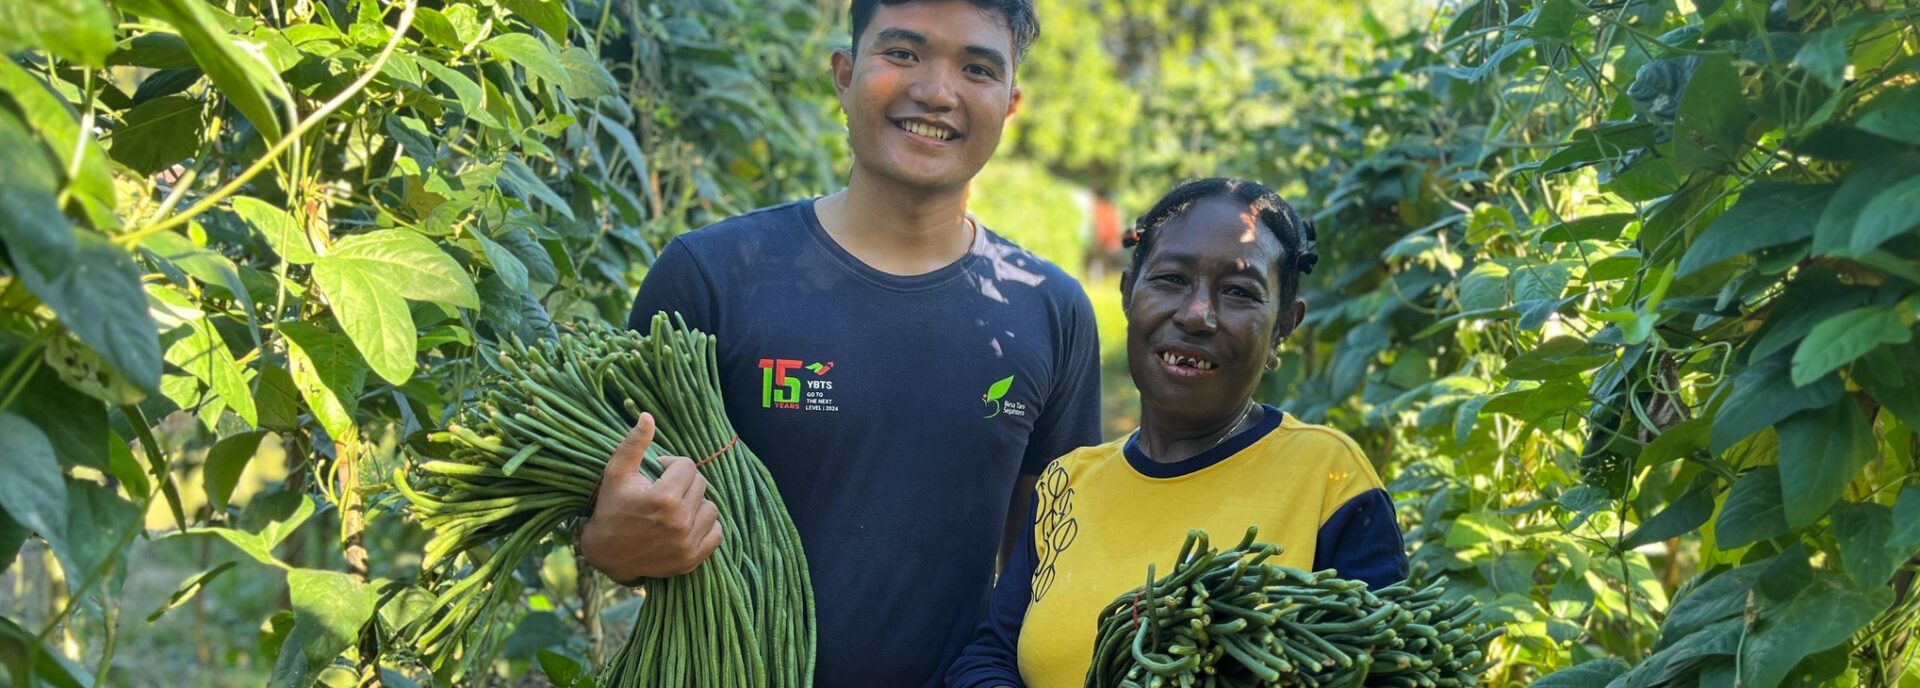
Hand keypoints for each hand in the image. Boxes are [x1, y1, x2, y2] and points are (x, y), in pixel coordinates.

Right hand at [578, 413, 722, 580]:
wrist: (607, 554)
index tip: (657, 474)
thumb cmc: (611, 508)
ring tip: (675, 508)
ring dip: (696, 504)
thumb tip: (648, 416)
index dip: (671, 466)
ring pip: (711, 507)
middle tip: (664, 491)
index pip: (688, 466)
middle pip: (700, 485)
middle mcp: (680, 522)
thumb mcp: (616, 473)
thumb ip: (633, 444)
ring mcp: (687, 543)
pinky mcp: (693, 559)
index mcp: (664, 498)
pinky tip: (685, 524)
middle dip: (683, 483)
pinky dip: (705, 526)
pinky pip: (717, 533)